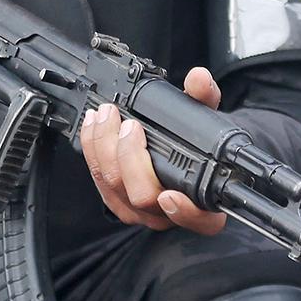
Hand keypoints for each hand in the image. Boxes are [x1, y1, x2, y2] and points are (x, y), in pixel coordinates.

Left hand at [80, 66, 227, 235]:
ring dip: (104, 148)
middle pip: (143, 197)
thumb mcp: (207, 117)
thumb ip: (204, 99)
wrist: (180, 150)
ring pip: (114, 188)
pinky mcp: (116, 201)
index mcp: (206, 204)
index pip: (200, 221)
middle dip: (129, 158)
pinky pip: (98, 181)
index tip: (170, 195)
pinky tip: (93, 126)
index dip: (184, 212)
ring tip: (105, 114)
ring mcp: (141, 211)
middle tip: (128, 124)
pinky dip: (92, 151)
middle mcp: (172, 214)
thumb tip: (199, 79)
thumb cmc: (199, 142)